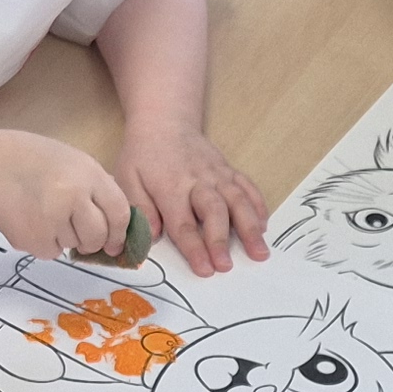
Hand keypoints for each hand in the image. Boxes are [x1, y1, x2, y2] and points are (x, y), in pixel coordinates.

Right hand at [0, 132, 132, 259]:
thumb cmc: (31, 162)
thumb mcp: (73, 162)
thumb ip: (96, 189)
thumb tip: (118, 224)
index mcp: (88, 174)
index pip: (119, 212)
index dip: (119, 232)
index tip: (114, 242)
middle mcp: (73, 196)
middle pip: (98, 236)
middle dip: (93, 242)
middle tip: (81, 236)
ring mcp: (52, 219)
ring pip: (74, 245)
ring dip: (64, 238)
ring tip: (44, 213)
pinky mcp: (33, 238)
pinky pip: (51, 252)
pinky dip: (44, 243)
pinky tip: (31, 221)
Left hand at [115, 120, 268, 276]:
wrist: (164, 121)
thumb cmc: (144, 155)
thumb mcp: (128, 178)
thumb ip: (140, 208)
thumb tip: (153, 236)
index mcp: (170, 187)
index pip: (183, 223)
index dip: (194, 248)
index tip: (205, 269)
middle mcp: (197, 181)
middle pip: (214, 212)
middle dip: (221, 240)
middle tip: (227, 266)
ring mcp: (217, 174)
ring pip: (237, 200)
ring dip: (250, 227)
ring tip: (259, 252)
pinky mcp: (228, 170)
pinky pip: (247, 187)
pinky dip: (258, 205)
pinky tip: (264, 225)